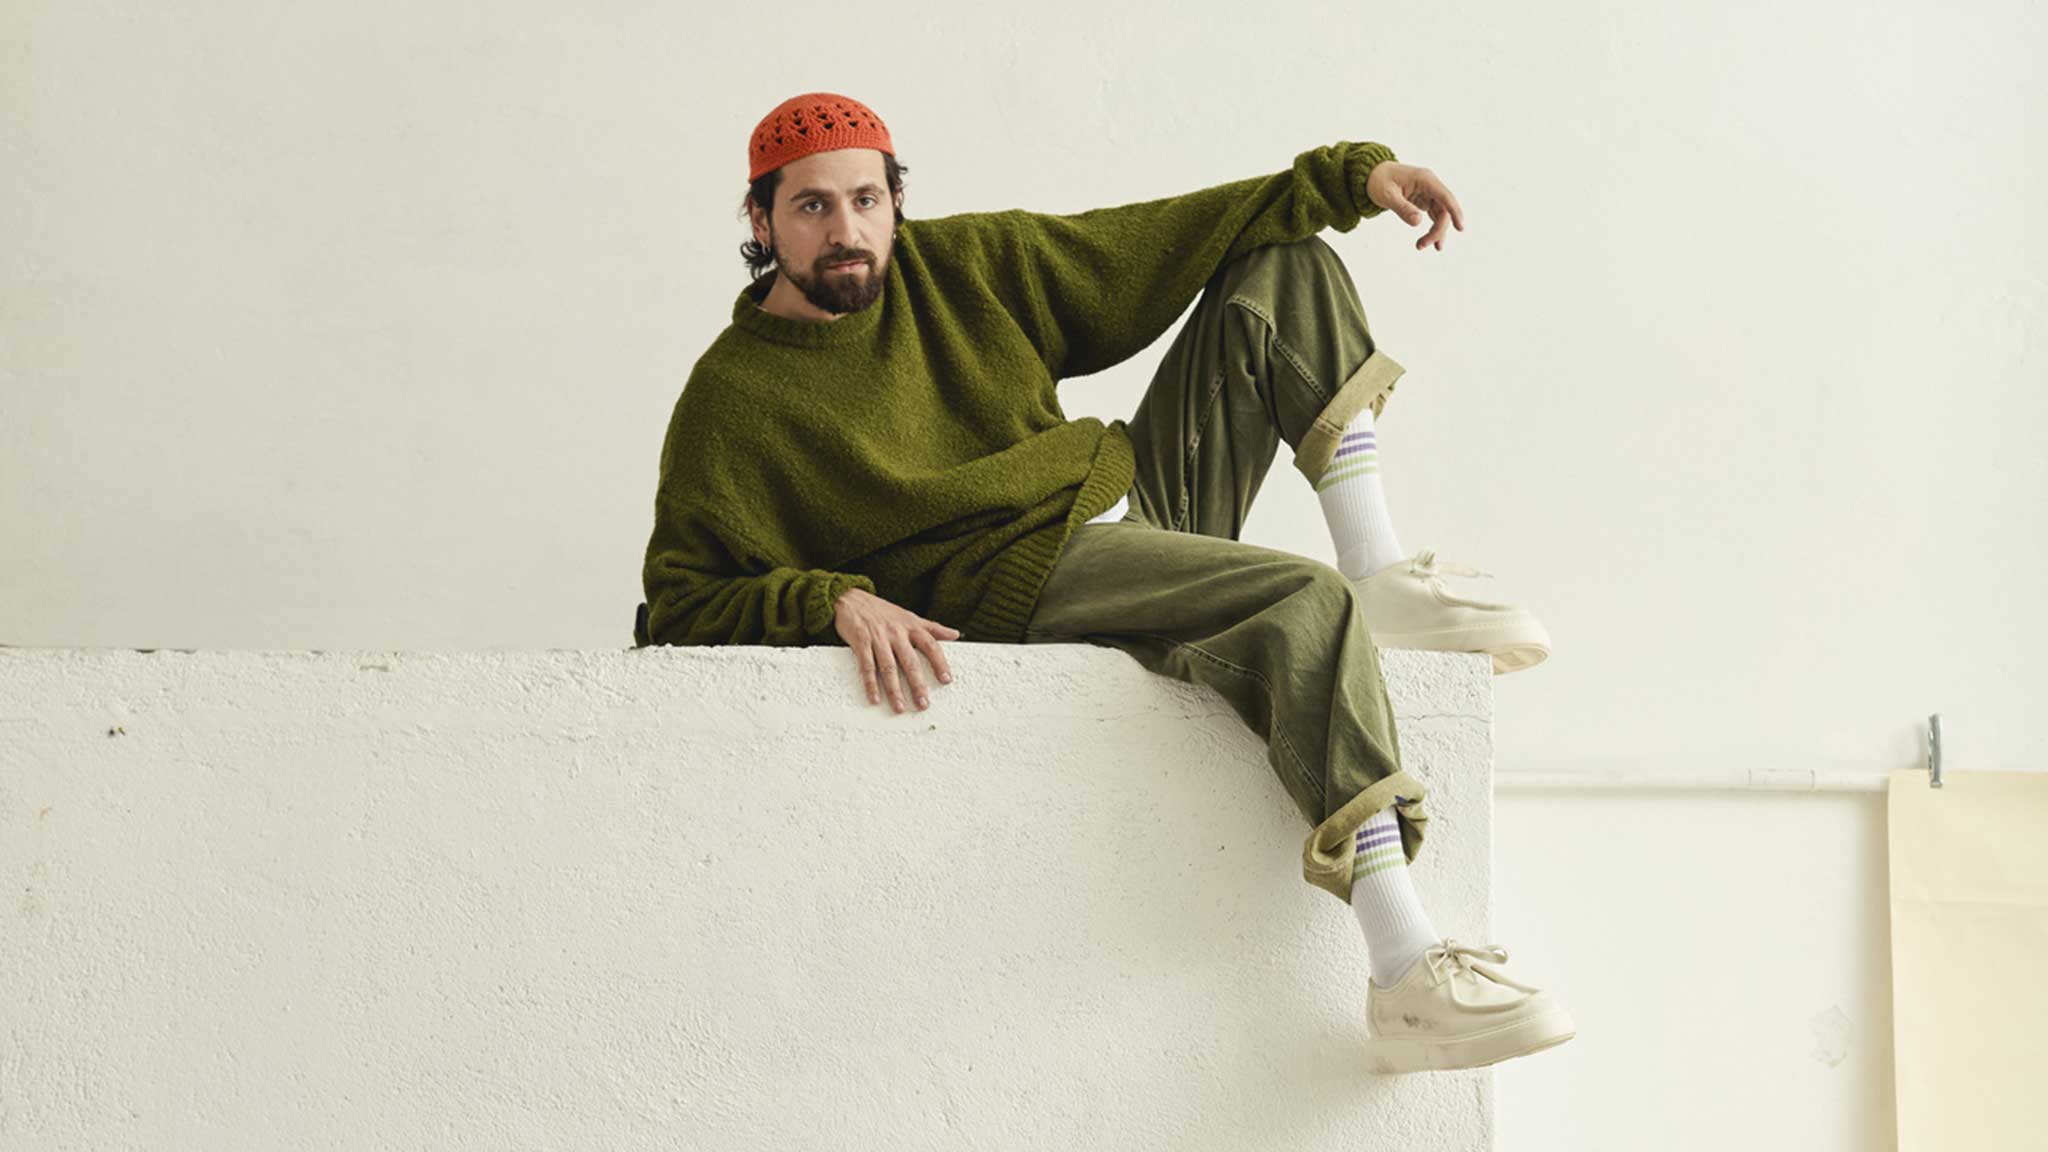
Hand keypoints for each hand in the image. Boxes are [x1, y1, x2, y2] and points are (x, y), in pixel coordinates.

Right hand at [831, 587, 957, 712]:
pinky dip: (870, 683)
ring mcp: (878, 638)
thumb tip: (955, 634)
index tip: (946, 680)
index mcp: (911, 627)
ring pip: (888, 667)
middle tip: (923, 704)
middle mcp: (896, 633)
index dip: (939, 663)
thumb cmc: (882, 611)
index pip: (930, 645)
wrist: (851, 599)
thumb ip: (932, 628)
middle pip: (910, 662)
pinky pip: (867, 666)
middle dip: (917, 685)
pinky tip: (874, 698)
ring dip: (894, 690)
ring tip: (899, 708)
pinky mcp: (861, 642)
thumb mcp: (909, 616)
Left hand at [1365, 161, 1464, 250]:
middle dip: (1437, 230)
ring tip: (1420, 246)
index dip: (1454, 212)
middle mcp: (1431, 185)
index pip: (1445, 196)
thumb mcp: (1387, 195)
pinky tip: (1434, 243)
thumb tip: (1418, 222)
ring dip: (1435, 232)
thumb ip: (1402, 208)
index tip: (1460, 228)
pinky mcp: (1426, 201)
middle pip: (1444, 210)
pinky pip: (1435, 217)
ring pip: (1441, 216)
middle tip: (1421, 245)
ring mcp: (1430, 193)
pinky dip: (1434, 229)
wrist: (1373, 176)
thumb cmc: (1379, 181)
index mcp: (1425, 179)